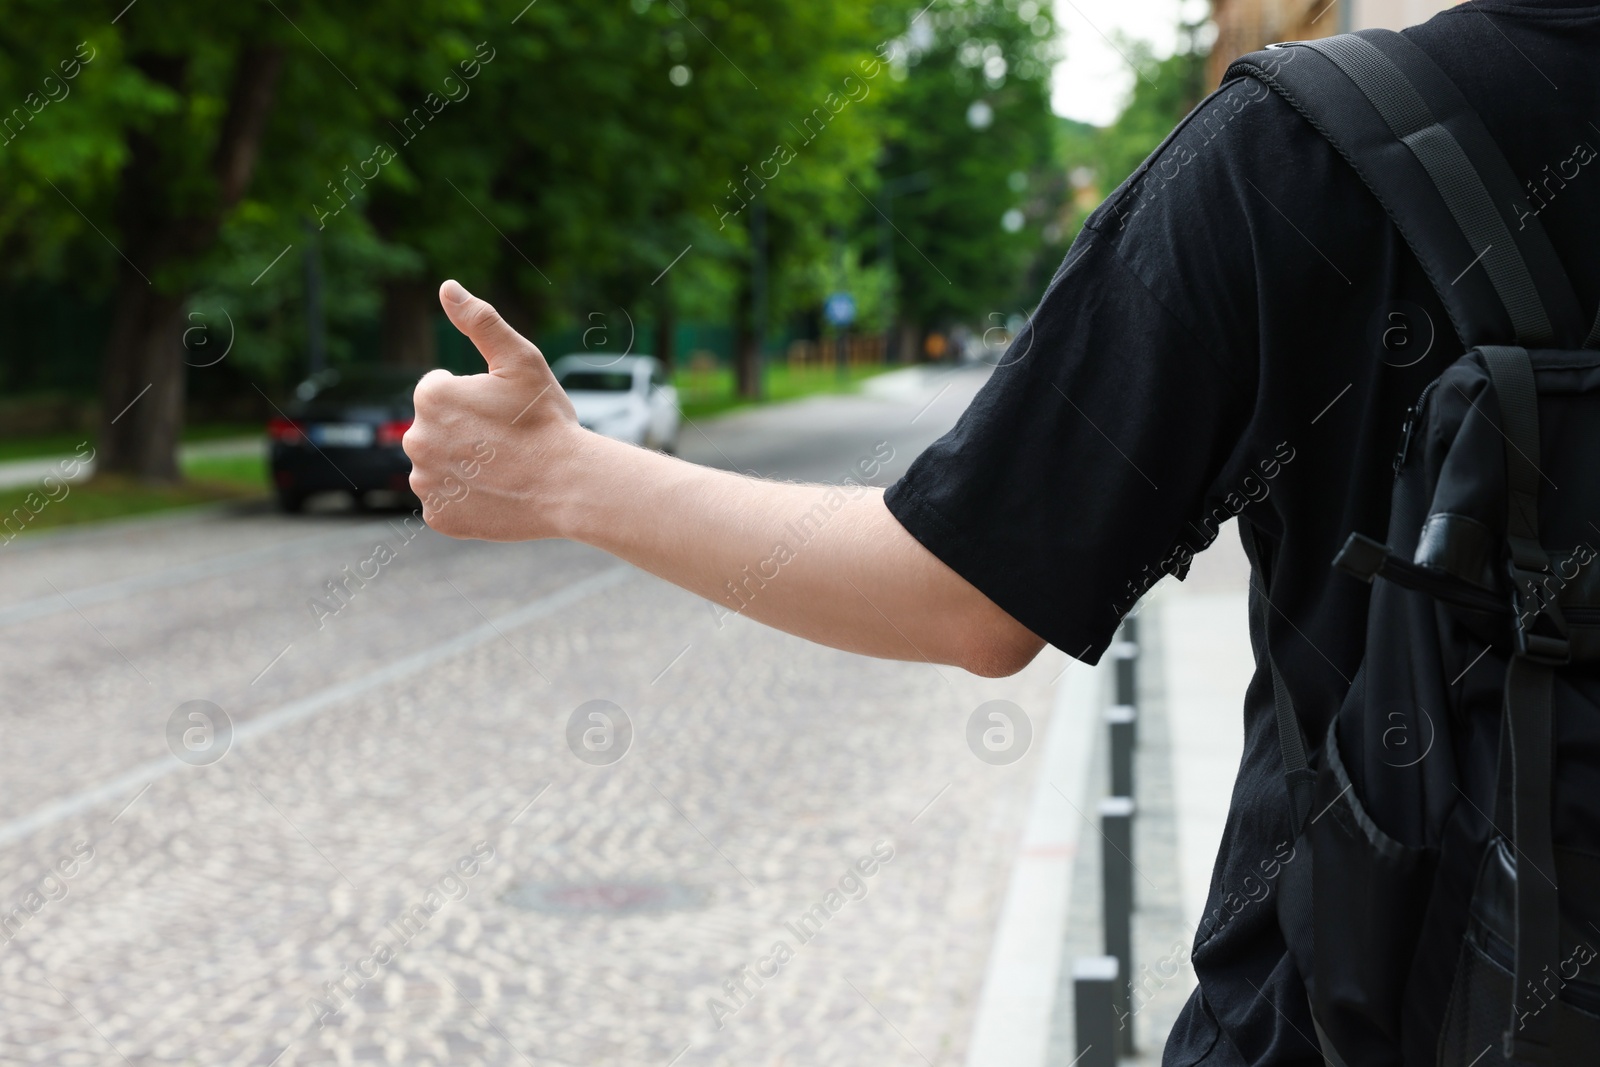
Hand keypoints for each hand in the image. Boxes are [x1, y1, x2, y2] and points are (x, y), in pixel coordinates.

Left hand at [404, 279, 583, 539]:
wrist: (569, 484)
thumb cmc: (546, 420)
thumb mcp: (521, 360)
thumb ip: (480, 321)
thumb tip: (447, 287)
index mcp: (432, 396)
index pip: (440, 391)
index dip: (476, 399)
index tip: (504, 413)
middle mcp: (416, 439)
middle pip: (436, 430)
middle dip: (464, 432)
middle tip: (506, 442)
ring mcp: (425, 483)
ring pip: (438, 467)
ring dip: (462, 466)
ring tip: (502, 469)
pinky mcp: (438, 517)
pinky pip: (445, 503)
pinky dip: (464, 500)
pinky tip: (495, 495)